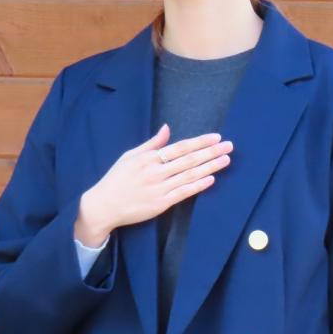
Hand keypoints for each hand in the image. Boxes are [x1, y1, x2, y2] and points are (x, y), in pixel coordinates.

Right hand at [75, 123, 232, 245]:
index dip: (200, 142)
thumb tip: (166, 128)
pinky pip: (183, 193)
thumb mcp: (130, 156)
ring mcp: (159, 188)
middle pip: (189, 159)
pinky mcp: (160, 204)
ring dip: (210, 167)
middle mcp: (155, 171)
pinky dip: (198, 186)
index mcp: (149, 158)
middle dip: (211, 152)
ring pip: (189, 175)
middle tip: (229, 146)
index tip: (216, 137)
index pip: (180, 147)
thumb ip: (151, 144)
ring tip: (225, 160)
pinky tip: (211, 179)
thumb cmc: (116, 180)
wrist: (103, 205)